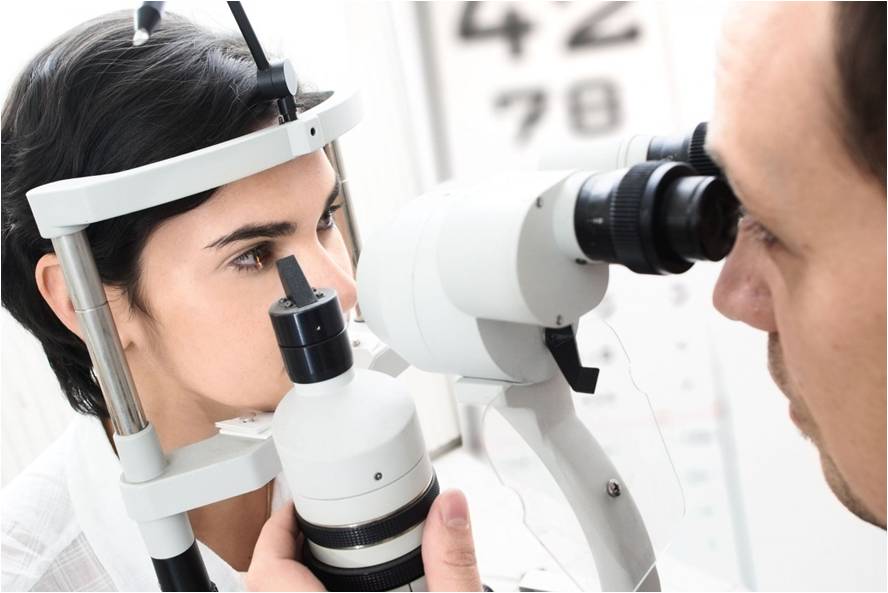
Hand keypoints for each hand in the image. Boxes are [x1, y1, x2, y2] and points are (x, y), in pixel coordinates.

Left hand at [246, 488, 481, 591]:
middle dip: (286, 548)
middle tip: (315, 524)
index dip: (274, 531)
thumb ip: (454, 563)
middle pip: (265, 584)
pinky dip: (313, 590)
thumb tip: (451, 507)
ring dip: (298, 574)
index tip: (297, 508)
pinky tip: (355, 586)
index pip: (266, 571)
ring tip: (332, 554)